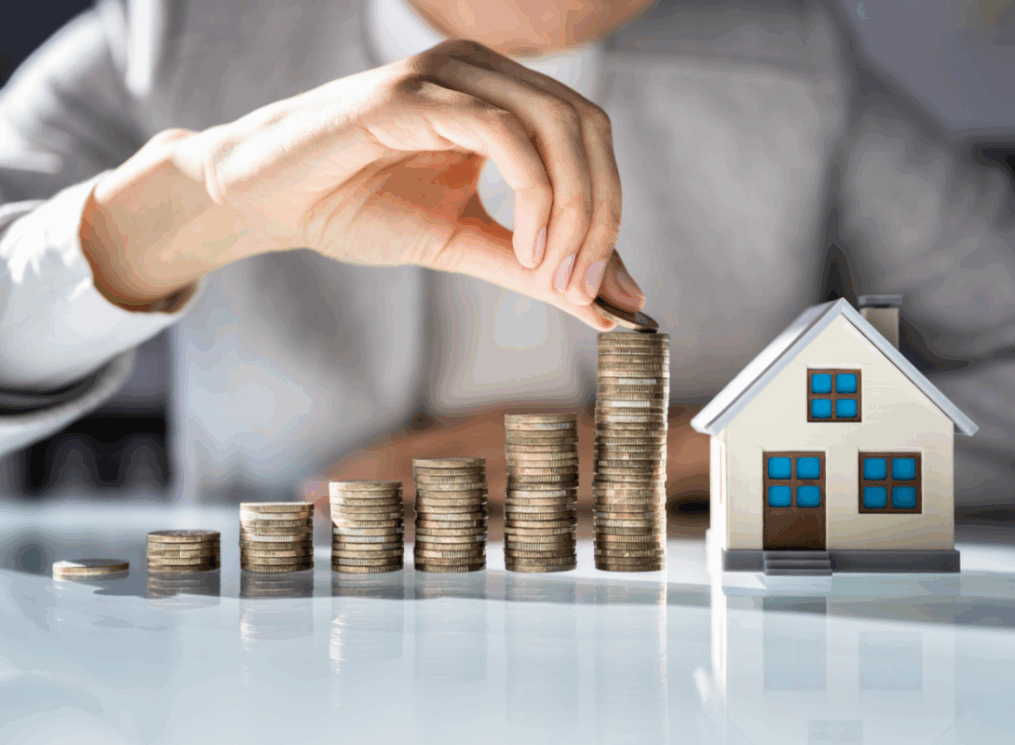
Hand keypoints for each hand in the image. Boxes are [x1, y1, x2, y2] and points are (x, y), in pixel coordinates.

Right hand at [172, 39, 644, 327]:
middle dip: (600, 213)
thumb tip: (610, 304)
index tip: (607, 289)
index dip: (609, 210)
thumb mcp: (463, 245)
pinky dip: (531, 192)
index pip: (588, 137)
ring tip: (554, 274)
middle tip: (586, 286)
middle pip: (584, 126)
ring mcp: (446, 74)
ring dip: (572, 208)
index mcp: (499, 97)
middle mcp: (480, 72)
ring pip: (552, 123)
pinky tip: (524, 247)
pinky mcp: (411, 95)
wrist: (272, 200)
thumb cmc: (358, 209)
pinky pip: (500, 130)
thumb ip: (532, 267)